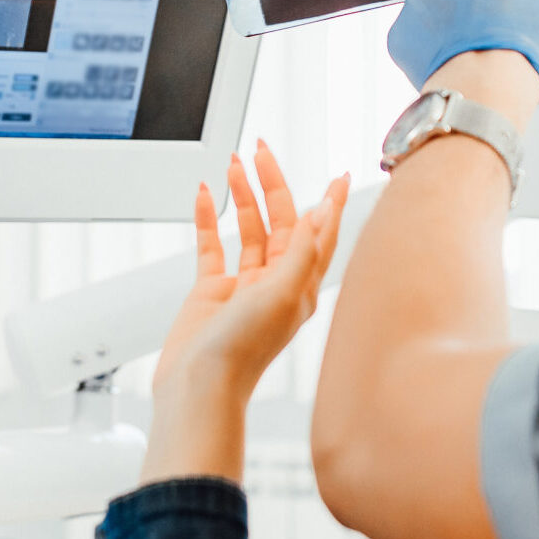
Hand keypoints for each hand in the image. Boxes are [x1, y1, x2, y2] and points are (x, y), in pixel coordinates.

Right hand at [155, 142, 348, 397]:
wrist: (200, 388)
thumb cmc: (243, 350)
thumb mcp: (282, 294)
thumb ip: (302, 251)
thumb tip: (322, 212)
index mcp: (301, 286)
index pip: (321, 233)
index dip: (330, 203)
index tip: (338, 174)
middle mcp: (276, 283)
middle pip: (281, 221)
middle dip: (273, 184)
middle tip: (262, 151)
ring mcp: (243, 287)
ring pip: (248, 230)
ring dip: (242, 196)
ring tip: (233, 165)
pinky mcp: (211, 293)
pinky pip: (212, 247)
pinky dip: (207, 220)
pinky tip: (204, 196)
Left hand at [387, 0, 538, 91]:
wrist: (485, 91)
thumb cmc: (528, 51)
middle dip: (472, 8)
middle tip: (495, 40)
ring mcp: (415, 7)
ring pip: (435, 15)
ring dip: (451, 30)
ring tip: (474, 60)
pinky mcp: (398, 39)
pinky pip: (415, 41)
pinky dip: (430, 53)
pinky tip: (450, 68)